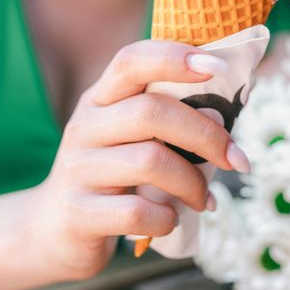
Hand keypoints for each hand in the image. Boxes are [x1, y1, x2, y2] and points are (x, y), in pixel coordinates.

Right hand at [19, 40, 247, 280]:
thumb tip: (223, 113)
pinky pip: (136, 212)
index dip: (175, 57)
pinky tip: (171, 220)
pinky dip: (167, 218)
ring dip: (193, 183)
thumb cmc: (111, 177)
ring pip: (150, 162)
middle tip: (236, 159)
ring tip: (204, 199)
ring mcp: (77, 169)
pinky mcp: (77, 213)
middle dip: (206, 135)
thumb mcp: (129, 138)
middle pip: (152, 112)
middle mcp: (85, 126)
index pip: (131, 60)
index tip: (218, 67)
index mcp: (101, 99)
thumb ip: (166, 120)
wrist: (53, 232)